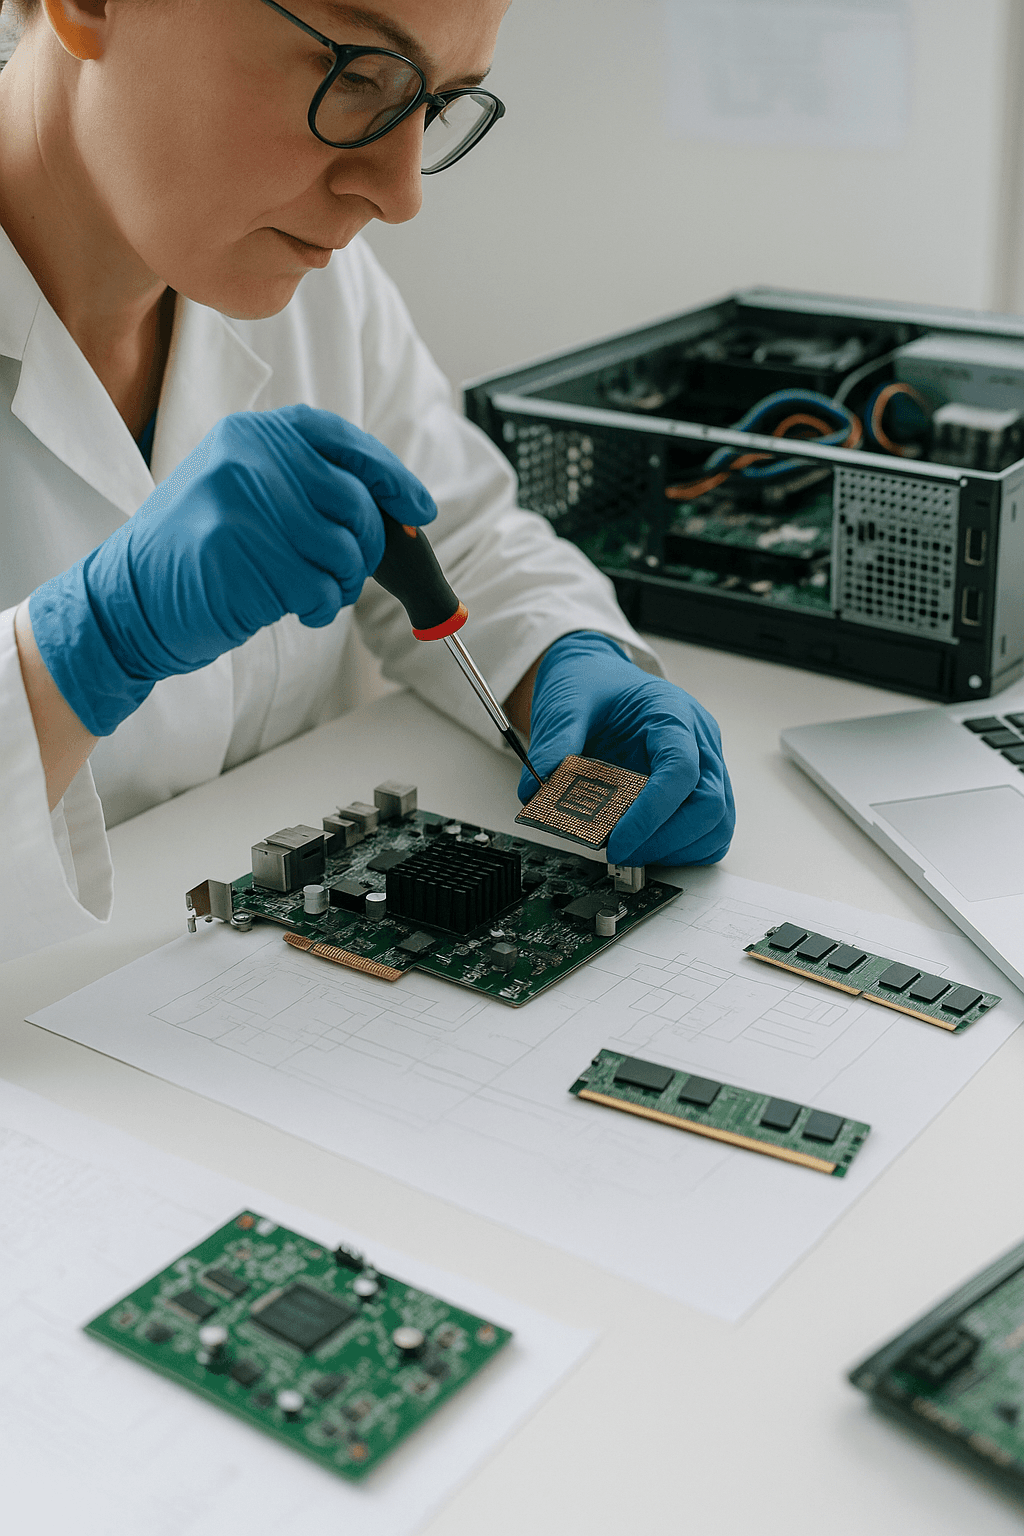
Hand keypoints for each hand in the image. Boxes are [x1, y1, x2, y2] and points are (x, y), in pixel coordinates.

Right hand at [29, 405, 435, 736]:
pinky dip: (318, 609)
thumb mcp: (247, 491)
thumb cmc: (200, 551)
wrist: (129, 597)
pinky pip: (316, 589)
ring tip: (313, 592)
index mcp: (254, 433)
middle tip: (346, 572)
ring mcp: (241, 504)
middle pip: (355, 503)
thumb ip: (309, 485)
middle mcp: (249, 458)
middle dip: (365, 548)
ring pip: (342, 551)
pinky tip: (294, 609)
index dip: (391, 477)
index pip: (344, 442)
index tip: (418, 510)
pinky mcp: (238, 556)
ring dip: (341, 585)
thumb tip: (397, 508)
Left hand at [517, 632, 734, 866]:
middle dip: (665, 841)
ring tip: (630, 852)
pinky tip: (647, 848)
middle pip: (710, 805)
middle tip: (621, 854)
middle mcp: (699, 740)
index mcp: (672, 713)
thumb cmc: (593, 684)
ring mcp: (705, 765)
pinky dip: (682, 849)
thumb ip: (555, 744)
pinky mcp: (700, 787)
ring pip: (717, 824)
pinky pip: (709, 830)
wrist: (599, 675)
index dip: (652, 814)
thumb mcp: (567, 703)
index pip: (680, 770)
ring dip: (676, 849)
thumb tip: (536, 793)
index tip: (617, 842)